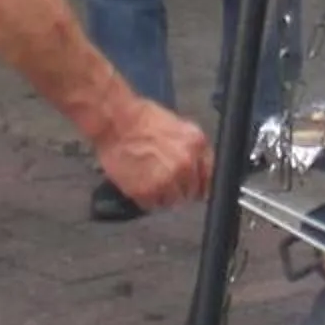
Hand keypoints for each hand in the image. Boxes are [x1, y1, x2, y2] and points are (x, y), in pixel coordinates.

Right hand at [95, 101, 212, 210]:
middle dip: (179, 189)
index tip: (191, 185)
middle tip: (163, 180)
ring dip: (162, 196)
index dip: (199, 183)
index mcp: (197, 145)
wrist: (114, 120)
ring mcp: (166, 180)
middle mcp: (185, 165)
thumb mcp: (179, 127)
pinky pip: (151, 205)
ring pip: (172, 202)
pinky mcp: (146, 192)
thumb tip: (199, 169)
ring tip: (149, 181)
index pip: (209, 178)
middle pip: (190, 193)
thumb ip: (193, 149)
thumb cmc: (141, 118)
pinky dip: (145, 199)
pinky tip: (138, 183)